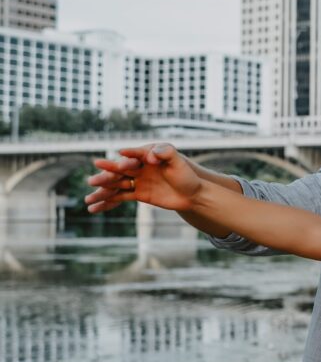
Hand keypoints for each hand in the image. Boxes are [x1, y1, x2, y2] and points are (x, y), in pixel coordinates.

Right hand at [86, 144, 201, 212]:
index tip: (119, 154)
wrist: (192, 194)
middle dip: (108, 175)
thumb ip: (167, 154)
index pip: (135, 156)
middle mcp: (139, 167)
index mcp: (148, 156)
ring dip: (102, 190)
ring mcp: (137, 180)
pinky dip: (108, 202)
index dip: (128, 156)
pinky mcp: (138, 193)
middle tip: (93, 180)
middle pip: (121, 170)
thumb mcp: (179, 162)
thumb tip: (151, 154)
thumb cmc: (187, 175)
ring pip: (117, 185)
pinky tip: (94, 208)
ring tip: (88, 198)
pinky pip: (120, 197)